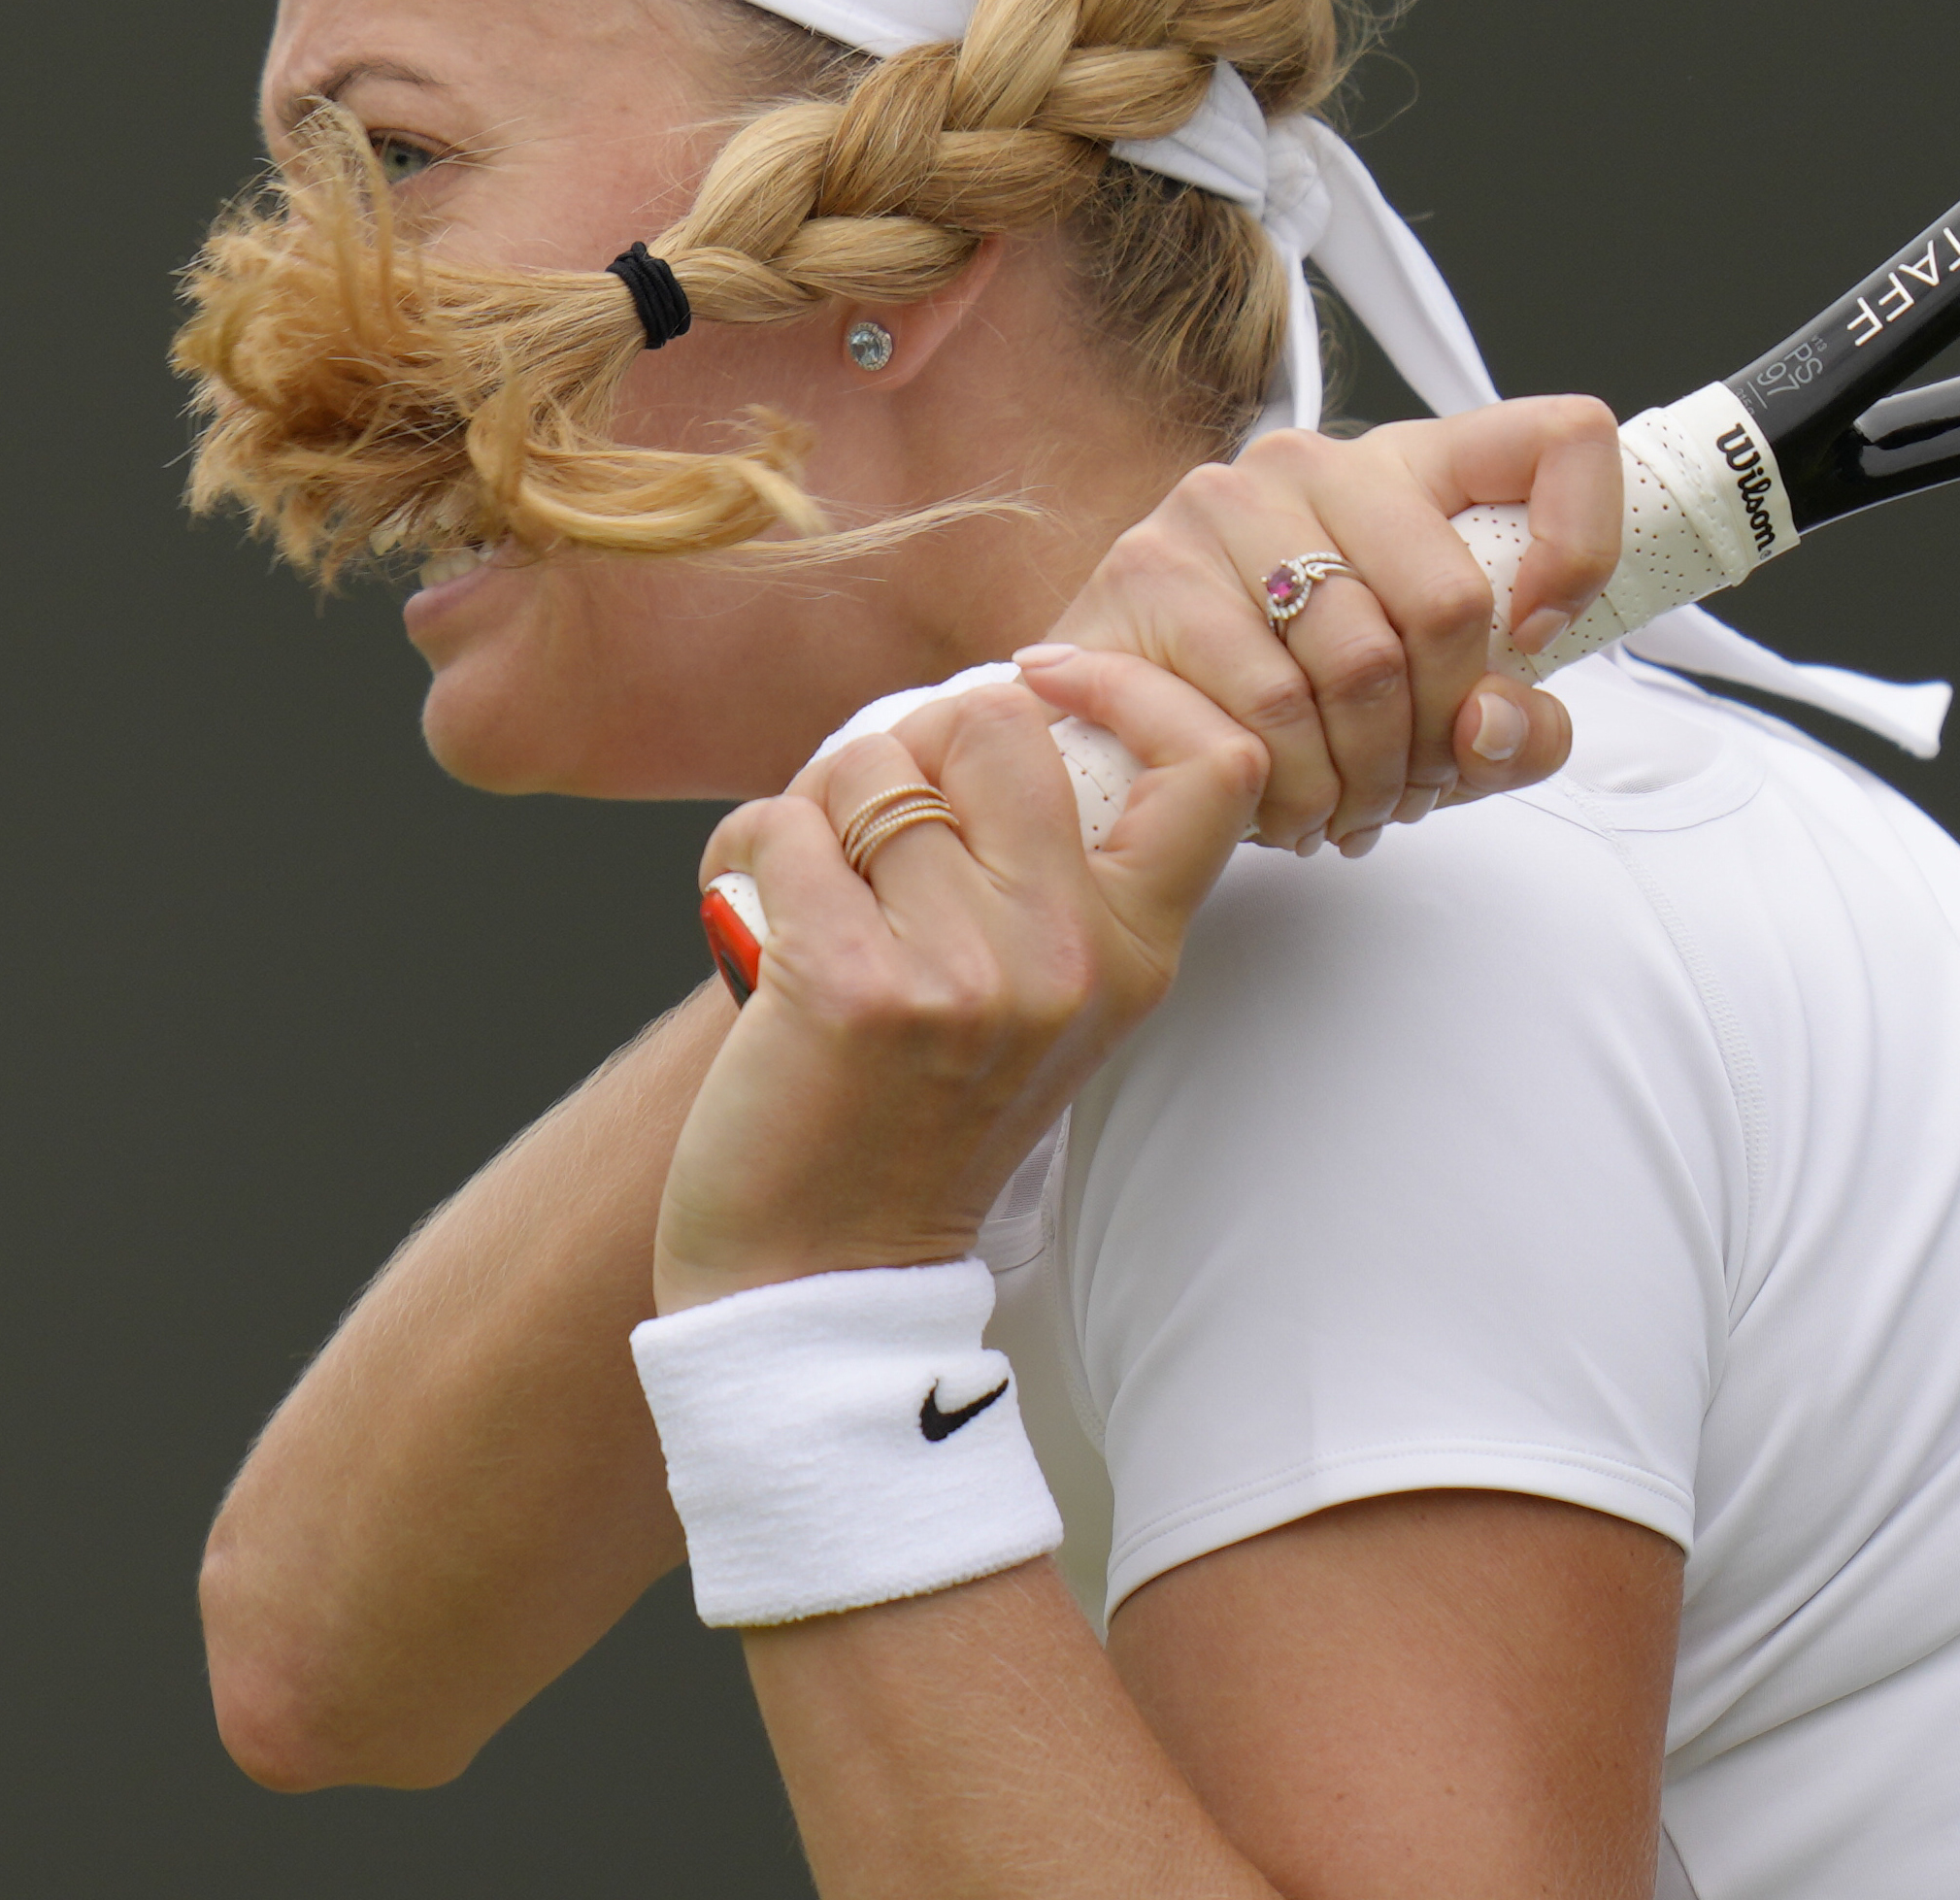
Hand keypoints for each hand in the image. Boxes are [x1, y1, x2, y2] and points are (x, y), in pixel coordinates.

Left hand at [653, 661, 1263, 1313]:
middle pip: (1001, 722)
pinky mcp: (851, 988)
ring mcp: (968, 975)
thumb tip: (1007, 707)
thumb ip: (1056, 875)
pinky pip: (785, 827)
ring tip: (812, 880)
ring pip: (872, 767)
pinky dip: (748, 850)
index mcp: (1134, 953)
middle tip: (880, 812)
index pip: (1212, 763)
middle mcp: (1070, 958)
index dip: (1131, 687)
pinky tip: (752, 913)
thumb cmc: (911, 1119)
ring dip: (818, 802)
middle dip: (915, 738)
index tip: (1047, 682)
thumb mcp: (1043, 1002)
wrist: (820, 1277)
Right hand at [1018, 397, 1627, 857]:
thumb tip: (1491, 726)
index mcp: (1413, 467)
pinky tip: (1283, 809)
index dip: (1582, 545)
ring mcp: (1226, 504)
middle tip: (1414, 789)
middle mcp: (1318, 462)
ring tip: (1348, 810)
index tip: (1541, 640)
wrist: (1122, 716)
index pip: (1561, 438)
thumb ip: (1514, 729)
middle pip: (1451, 600)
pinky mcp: (1151, 567)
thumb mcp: (1438, 723)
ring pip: (1360, 667)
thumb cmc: (1301, 704)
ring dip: (1368, 780)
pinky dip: (1293, 791)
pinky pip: (1267, 707)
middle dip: (1444, 733)